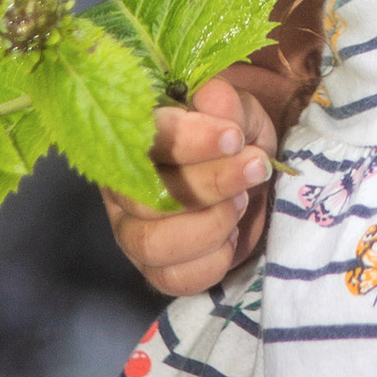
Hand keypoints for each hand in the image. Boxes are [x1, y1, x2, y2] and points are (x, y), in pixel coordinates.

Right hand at [101, 72, 280, 298]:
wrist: (248, 180)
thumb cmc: (234, 138)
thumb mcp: (238, 111)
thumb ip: (227, 103)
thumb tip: (214, 98)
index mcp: (135, 136)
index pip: (144, 136)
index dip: (188, 139)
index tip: (234, 137)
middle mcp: (121, 186)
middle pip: (147, 196)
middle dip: (211, 183)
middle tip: (255, 168)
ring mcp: (131, 231)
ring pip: (152, 242)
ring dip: (210, 224)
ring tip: (243, 202)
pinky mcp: (153, 268)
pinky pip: (172, 279)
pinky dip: (213, 260)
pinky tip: (233, 237)